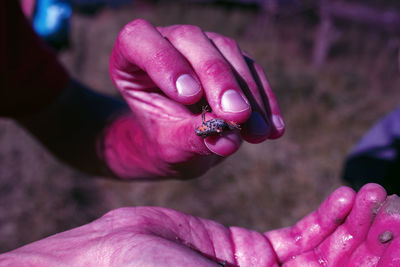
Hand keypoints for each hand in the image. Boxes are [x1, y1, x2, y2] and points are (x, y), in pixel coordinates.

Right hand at [1, 183, 397, 265]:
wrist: (107, 260)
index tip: (396, 240)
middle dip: (370, 246)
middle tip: (390, 210)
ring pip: (323, 254)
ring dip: (350, 225)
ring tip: (369, 194)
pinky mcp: (248, 251)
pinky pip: (296, 237)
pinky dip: (323, 217)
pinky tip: (342, 196)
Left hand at [106, 19, 283, 178]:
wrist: (182, 145)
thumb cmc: (165, 143)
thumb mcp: (170, 146)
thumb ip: (191, 138)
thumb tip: (227, 139)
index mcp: (133, 57)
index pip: (140, 39)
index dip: (164, 61)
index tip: (188, 96)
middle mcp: (169, 43)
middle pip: (192, 41)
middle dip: (217, 79)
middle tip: (236, 117)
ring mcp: (202, 47)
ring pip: (228, 51)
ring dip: (247, 94)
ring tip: (256, 134)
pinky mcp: (231, 58)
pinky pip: (252, 71)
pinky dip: (264, 101)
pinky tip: (272, 130)